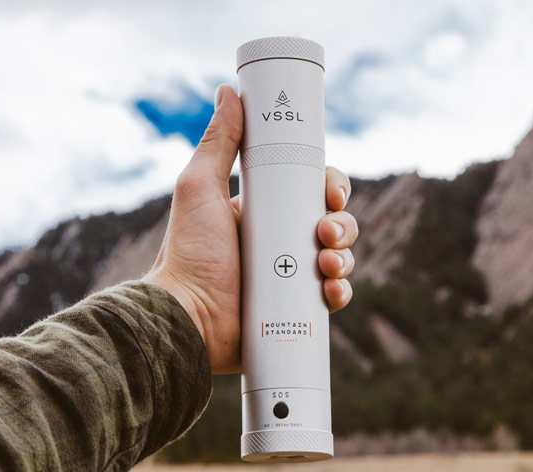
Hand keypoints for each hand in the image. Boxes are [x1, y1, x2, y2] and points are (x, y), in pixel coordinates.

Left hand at [143, 84, 357, 373]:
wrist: (186, 319)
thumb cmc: (188, 254)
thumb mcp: (200, 189)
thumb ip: (217, 142)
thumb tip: (229, 92)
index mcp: (264, 212)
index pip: (311, 190)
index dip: (331, 187)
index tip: (332, 194)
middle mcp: (280, 242)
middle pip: (333, 222)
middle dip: (343, 224)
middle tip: (327, 231)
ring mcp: (290, 277)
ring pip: (340, 257)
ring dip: (346, 256)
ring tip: (327, 264)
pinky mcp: (297, 310)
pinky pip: (334, 297)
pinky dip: (342, 292)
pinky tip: (332, 291)